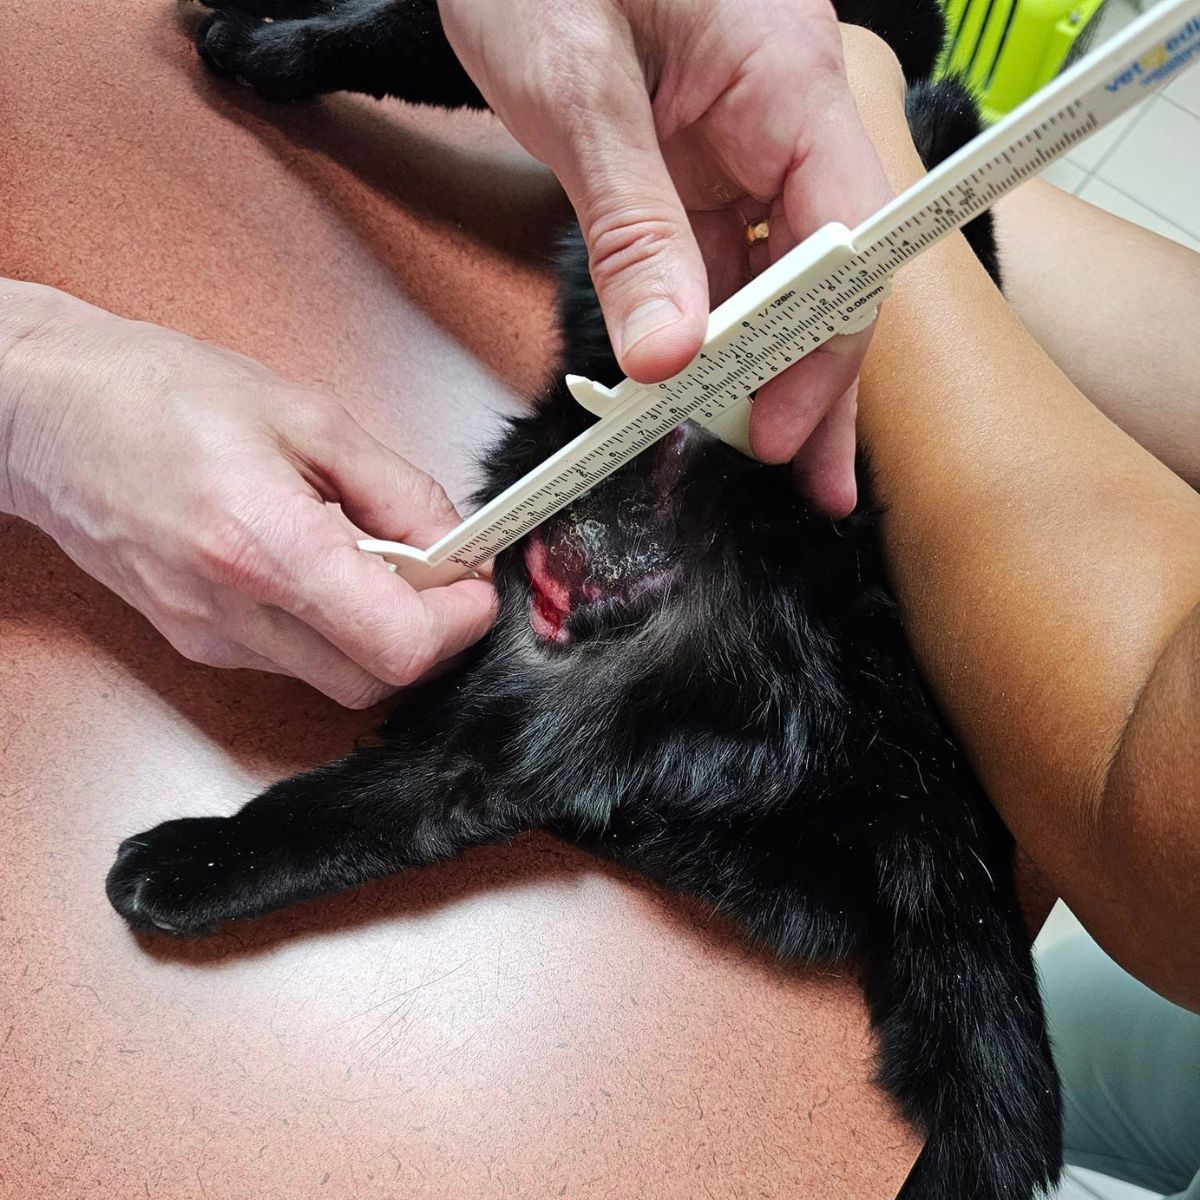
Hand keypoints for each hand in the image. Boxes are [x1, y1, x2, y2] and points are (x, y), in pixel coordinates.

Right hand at [0, 282, 494, 707]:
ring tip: (376, 557)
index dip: (460, 622)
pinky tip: (328, 569)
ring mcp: (211, 639)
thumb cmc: (158, 395)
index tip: (476, 579)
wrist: (45, 414)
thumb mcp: (306, 416)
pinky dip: (336, 628)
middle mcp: (233, 614)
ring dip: (383, 632)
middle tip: (439, 571)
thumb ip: (399, 491)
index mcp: (264, 548)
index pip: (400, 645)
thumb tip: (457, 544)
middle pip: (378, 680)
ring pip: (338, 679)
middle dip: (431, 635)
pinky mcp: (200, 643)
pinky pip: (297, 661)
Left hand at [439, 0, 892, 515]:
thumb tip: (669, 356)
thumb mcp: (576, 89)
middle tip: (816, 480)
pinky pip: (715, 255)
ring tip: (768, 455)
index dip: (821, 346)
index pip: (842, 239)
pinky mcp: (688, 159)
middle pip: (824, 269)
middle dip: (819, 379)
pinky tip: (708, 384)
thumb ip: (630, 225)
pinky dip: (711, 325)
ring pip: (773, 272)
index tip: (773, 430)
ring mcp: (737, 141)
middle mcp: (780, 116)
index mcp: (786, 81)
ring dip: (768, 365)